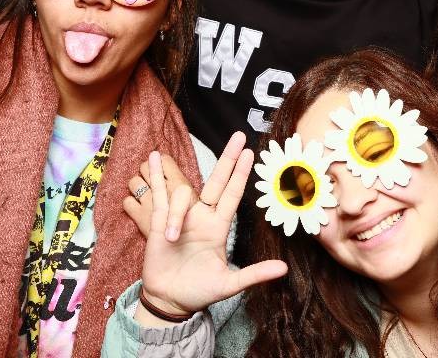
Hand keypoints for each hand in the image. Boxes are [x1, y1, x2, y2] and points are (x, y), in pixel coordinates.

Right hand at [136, 132, 287, 321]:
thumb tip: (283, 269)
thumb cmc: (199, 291)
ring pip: (182, 195)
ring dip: (175, 214)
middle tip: (239, 136)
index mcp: (218, 227)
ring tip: (169, 238)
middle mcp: (202, 216)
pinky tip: (154, 157)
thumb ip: (254, 274)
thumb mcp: (229, 284)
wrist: (170, 301)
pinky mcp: (157, 221)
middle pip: (216, 180)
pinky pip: (158, 194)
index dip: (241, 174)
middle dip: (228, 158)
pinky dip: (157, 176)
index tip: (250, 152)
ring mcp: (180, 217)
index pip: (232, 194)